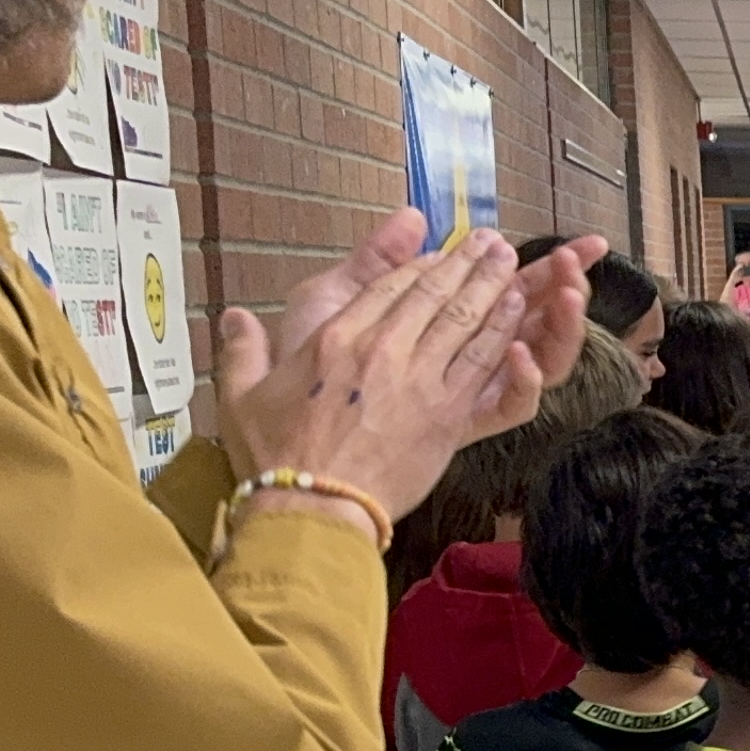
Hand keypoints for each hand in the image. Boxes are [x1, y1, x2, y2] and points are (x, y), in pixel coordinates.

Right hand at [214, 221, 584, 523]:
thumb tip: (232, 315)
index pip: (387, 286)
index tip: (438, 252)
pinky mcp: (448, 413)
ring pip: (465, 320)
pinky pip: (483, 361)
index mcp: (334, 339)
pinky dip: (503, 332)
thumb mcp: (241, 395)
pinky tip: (517, 312)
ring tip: (510, 264)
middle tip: (489, 242)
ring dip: (492, 287)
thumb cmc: (275, 456)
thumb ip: (240, 348)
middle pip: (433, 295)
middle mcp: (382, 350)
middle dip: (465, 263)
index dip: (418, 265)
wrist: (314, 507)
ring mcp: (420, 380)